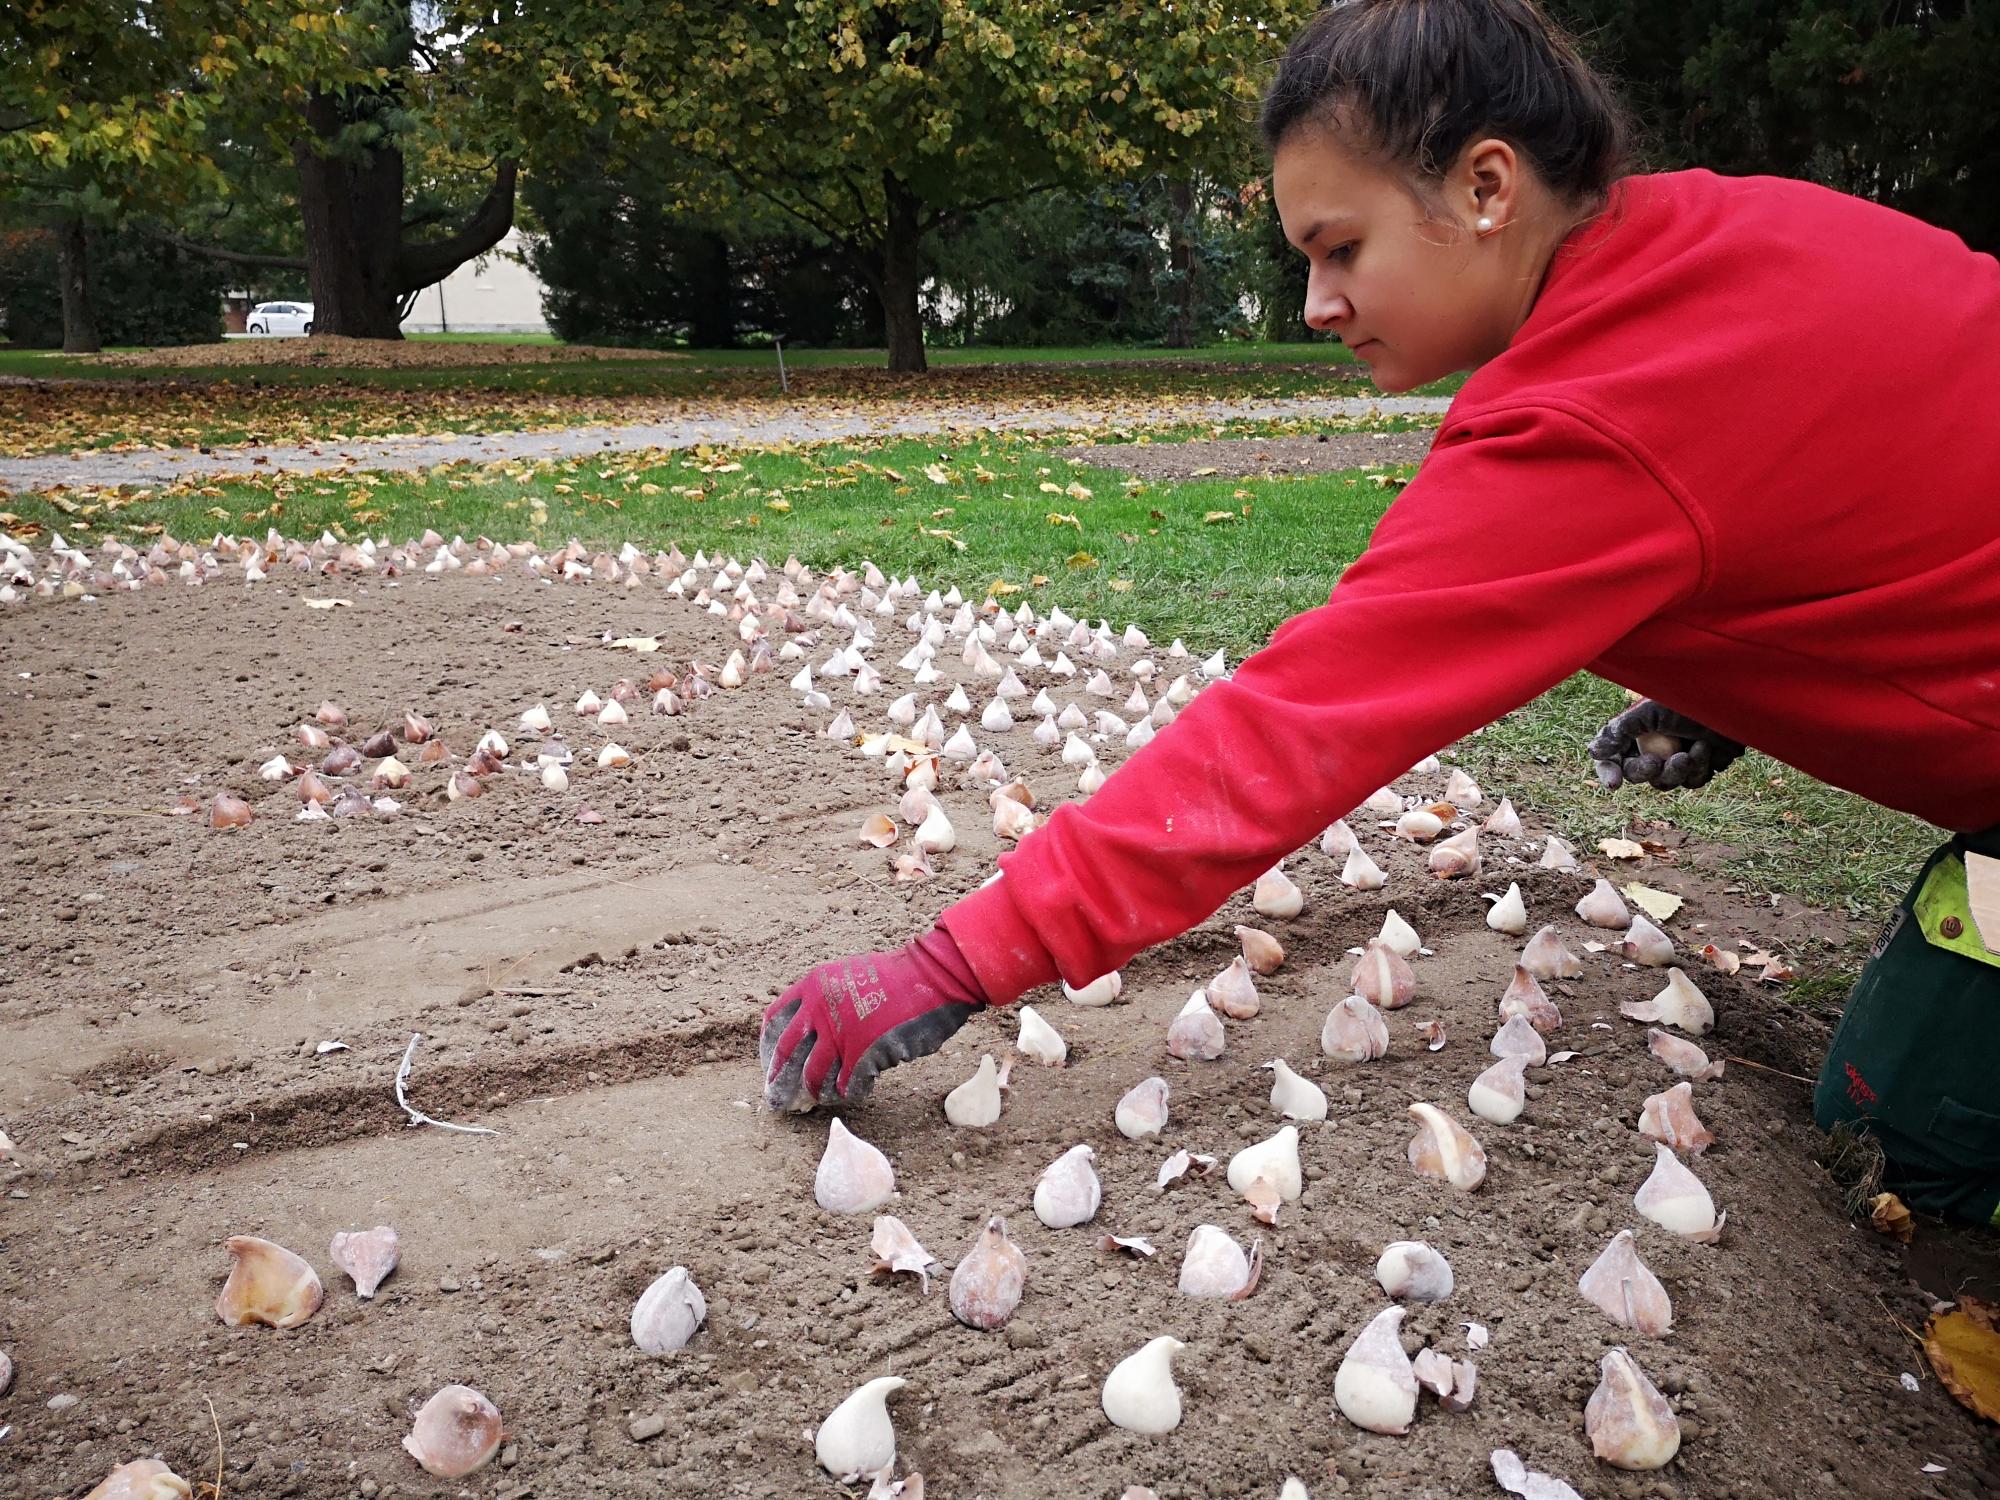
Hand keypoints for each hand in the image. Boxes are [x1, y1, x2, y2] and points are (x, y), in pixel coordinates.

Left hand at [759, 927, 986, 1109]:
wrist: (930, 978)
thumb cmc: (895, 978)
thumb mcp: (848, 976)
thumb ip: (826, 1001)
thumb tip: (811, 1036)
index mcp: (813, 987)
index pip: (774, 1022)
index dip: (769, 1049)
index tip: (771, 1065)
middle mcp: (820, 1011)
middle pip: (786, 1055)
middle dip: (779, 1082)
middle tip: (777, 1101)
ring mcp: (841, 1035)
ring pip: (814, 1076)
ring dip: (815, 1093)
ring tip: (820, 1100)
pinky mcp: (863, 1056)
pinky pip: (847, 1086)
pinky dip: (848, 1094)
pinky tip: (853, 1094)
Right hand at [1587, 700, 1744, 790]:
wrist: (1735, 701)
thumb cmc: (1690, 698)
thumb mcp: (1648, 712)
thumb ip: (1619, 731)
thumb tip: (1592, 752)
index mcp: (1637, 731)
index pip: (1613, 756)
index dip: (1609, 771)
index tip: (1613, 784)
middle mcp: (1656, 745)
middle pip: (1639, 775)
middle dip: (1648, 771)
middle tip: (1657, 762)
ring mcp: (1679, 757)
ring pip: (1668, 782)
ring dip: (1680, 769)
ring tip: (1696, 747)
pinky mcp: (1703, 765)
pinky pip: (1694, 781)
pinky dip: (1701, 766)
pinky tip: (1709, 747)